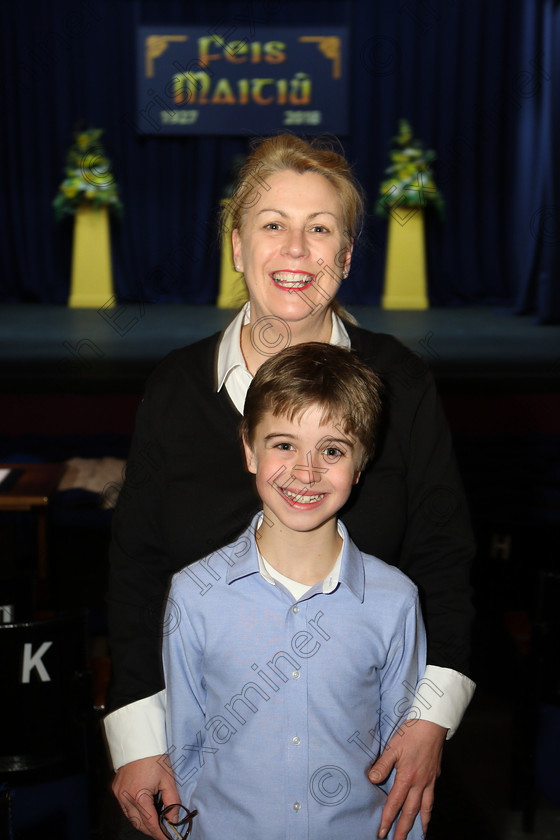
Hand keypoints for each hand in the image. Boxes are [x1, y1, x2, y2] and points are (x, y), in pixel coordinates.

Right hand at [112, 754, 179, 838]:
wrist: (139, 741)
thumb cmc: (154, 758)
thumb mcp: (168, 779)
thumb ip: (172, 802)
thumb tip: (173, 820)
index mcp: (139, 796)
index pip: (150, 823)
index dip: (159, 833)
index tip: (167, 838)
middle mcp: (125, 798)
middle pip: (138, 823)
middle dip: (151, 829)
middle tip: (163, 830)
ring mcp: (119, 794)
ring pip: (130, 817)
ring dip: (142, 822)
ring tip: (155, 820)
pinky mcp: (116, 789)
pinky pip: (125, 808)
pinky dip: (135, 812)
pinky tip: (144, 809)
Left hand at [368, 719, 446, 839]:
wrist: (432, 724)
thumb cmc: (411, 733)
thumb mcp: (392, 747)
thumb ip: (382, 765)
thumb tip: (372, 780)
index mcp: (407, 777)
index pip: (395, 803)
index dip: (388, 819)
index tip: (382, 832)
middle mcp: (419, 783)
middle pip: (410, 812)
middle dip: (403, 829)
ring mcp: (429, 781)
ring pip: (424, 808)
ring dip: (420, 824)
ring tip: (419, 835)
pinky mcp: (434, 776)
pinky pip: (432, 798)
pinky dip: (429, 810)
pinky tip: (427, 813)